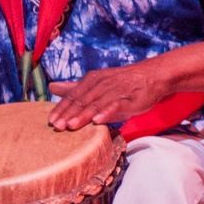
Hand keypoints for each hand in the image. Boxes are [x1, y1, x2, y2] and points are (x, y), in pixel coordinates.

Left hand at [48, 60, 172, 129]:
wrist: (152, 76)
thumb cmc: (122, 83)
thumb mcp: (97, 83)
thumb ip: (75, 87)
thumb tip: (52, 86)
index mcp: (92, 80)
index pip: (73, 95)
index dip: (62, 108)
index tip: (50, 121)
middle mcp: (102, 84)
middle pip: (83, 100)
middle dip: (69, 114)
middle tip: (57, 126)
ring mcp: (116, 91)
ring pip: (97, 104)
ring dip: (84, 114)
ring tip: (73, 125)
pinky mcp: (131, 99)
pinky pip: (118, 105)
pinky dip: (108, 112)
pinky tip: (99, 120)